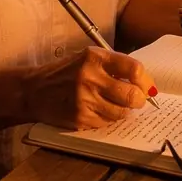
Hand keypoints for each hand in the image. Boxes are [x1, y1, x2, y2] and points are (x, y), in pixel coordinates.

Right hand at [22, 47, 156, 129]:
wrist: (34, 90)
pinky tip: (99, 111)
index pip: (134, 69)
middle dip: (139, 100)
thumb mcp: (87, 59)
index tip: (148, 87)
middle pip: (131, 95)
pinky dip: (108, 118)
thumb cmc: (66, 73)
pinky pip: (106, 122)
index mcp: (95, 58)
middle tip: (138, 100)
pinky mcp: (79, 118)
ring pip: (121, 112)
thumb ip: (114, 67)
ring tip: (116, 105)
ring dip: (124, 111)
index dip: (146, 81)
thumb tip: (145, 84)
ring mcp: (84, 100)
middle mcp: (90, 77)